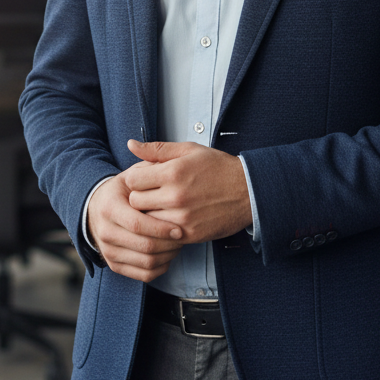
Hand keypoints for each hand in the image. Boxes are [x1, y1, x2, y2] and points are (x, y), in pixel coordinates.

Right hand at [87, 172, 183, 282]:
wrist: (98, 208)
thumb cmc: (122, 191)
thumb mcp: (131, 176)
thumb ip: (148, 169)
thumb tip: (162, 161)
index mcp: (109, 207)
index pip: (137, 224)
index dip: (161, 228)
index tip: (180, 228)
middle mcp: (105, 231)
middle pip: (144, 246)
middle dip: (169, 244)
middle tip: (184, 237)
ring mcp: (108, 250)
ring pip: (146, 262)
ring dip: (167, 256)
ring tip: (178, 244)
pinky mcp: (114, 264)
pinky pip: (143, 274)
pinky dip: (160, 267)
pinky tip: (168, 254)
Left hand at [122, 139, 252, 243]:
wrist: (248, 191)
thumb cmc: (219, 168)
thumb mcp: (189, 150)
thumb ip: (157, 149)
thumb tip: (131, 144)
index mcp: (172, 172)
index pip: (132, 180)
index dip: (135, 178)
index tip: (143, 179)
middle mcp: (175, 196)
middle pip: (135, 202)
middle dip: (139, 196)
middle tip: (150, 193)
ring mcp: (182, 218)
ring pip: (146, 220)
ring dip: (149, 214)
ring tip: (160, 206)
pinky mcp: (189, 234)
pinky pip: (162, 235)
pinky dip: (162, 227)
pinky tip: (170, 217)